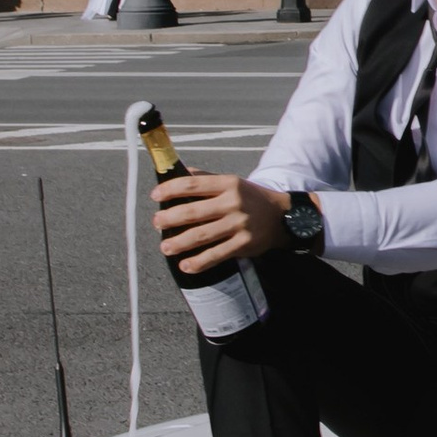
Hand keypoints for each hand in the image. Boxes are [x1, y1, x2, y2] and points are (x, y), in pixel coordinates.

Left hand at [153, 171, 289, 273]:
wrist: (282, 216)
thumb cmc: (251, 198)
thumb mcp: (232, 182)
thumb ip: (206, 179)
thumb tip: (178, 172)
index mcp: (227, 184)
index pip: (193, 185)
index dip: (170, 189)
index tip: (155, 196)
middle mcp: (232, 202)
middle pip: (194, 212)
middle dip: (170, 218)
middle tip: (156, 223)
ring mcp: (238, 224)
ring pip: (202, 235)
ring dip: (179, 243)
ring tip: (165, 247)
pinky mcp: (243, 244)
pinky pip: (217, 254)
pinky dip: (199, 262)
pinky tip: (185, 265)